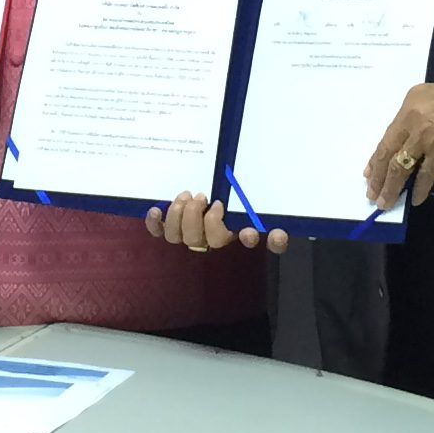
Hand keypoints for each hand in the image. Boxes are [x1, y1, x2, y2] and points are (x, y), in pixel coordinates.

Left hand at [147, 193, 288, 255]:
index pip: (251, 240)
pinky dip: (156, 223)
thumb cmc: (227, 193)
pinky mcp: (172, 229)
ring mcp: (191, 235)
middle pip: (210, 241)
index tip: (248, 230)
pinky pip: (160, 233)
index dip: (250, 239)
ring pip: (182, 238)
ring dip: (182, 216)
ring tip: (187, 197)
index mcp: (238, 228)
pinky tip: (156, 209)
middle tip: (204, 198)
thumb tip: (278, 224)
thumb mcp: (243, 193)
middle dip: (206, 220)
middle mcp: (215, 238)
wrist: (199, 191)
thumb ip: (257, 204)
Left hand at [363, 71, 433, 207]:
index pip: (388, 136)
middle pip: (388, 153)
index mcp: (410, 103)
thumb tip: (411, 146)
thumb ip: (421, 120)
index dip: (376, 158)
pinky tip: (415, 199)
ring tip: (386, 202)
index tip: (368, 174)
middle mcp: (413, 118)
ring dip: (392, 188)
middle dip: (378, 177)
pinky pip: (425, 175)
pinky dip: (418, 189)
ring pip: (401, 167)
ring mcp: (426, 135)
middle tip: (372, 195)